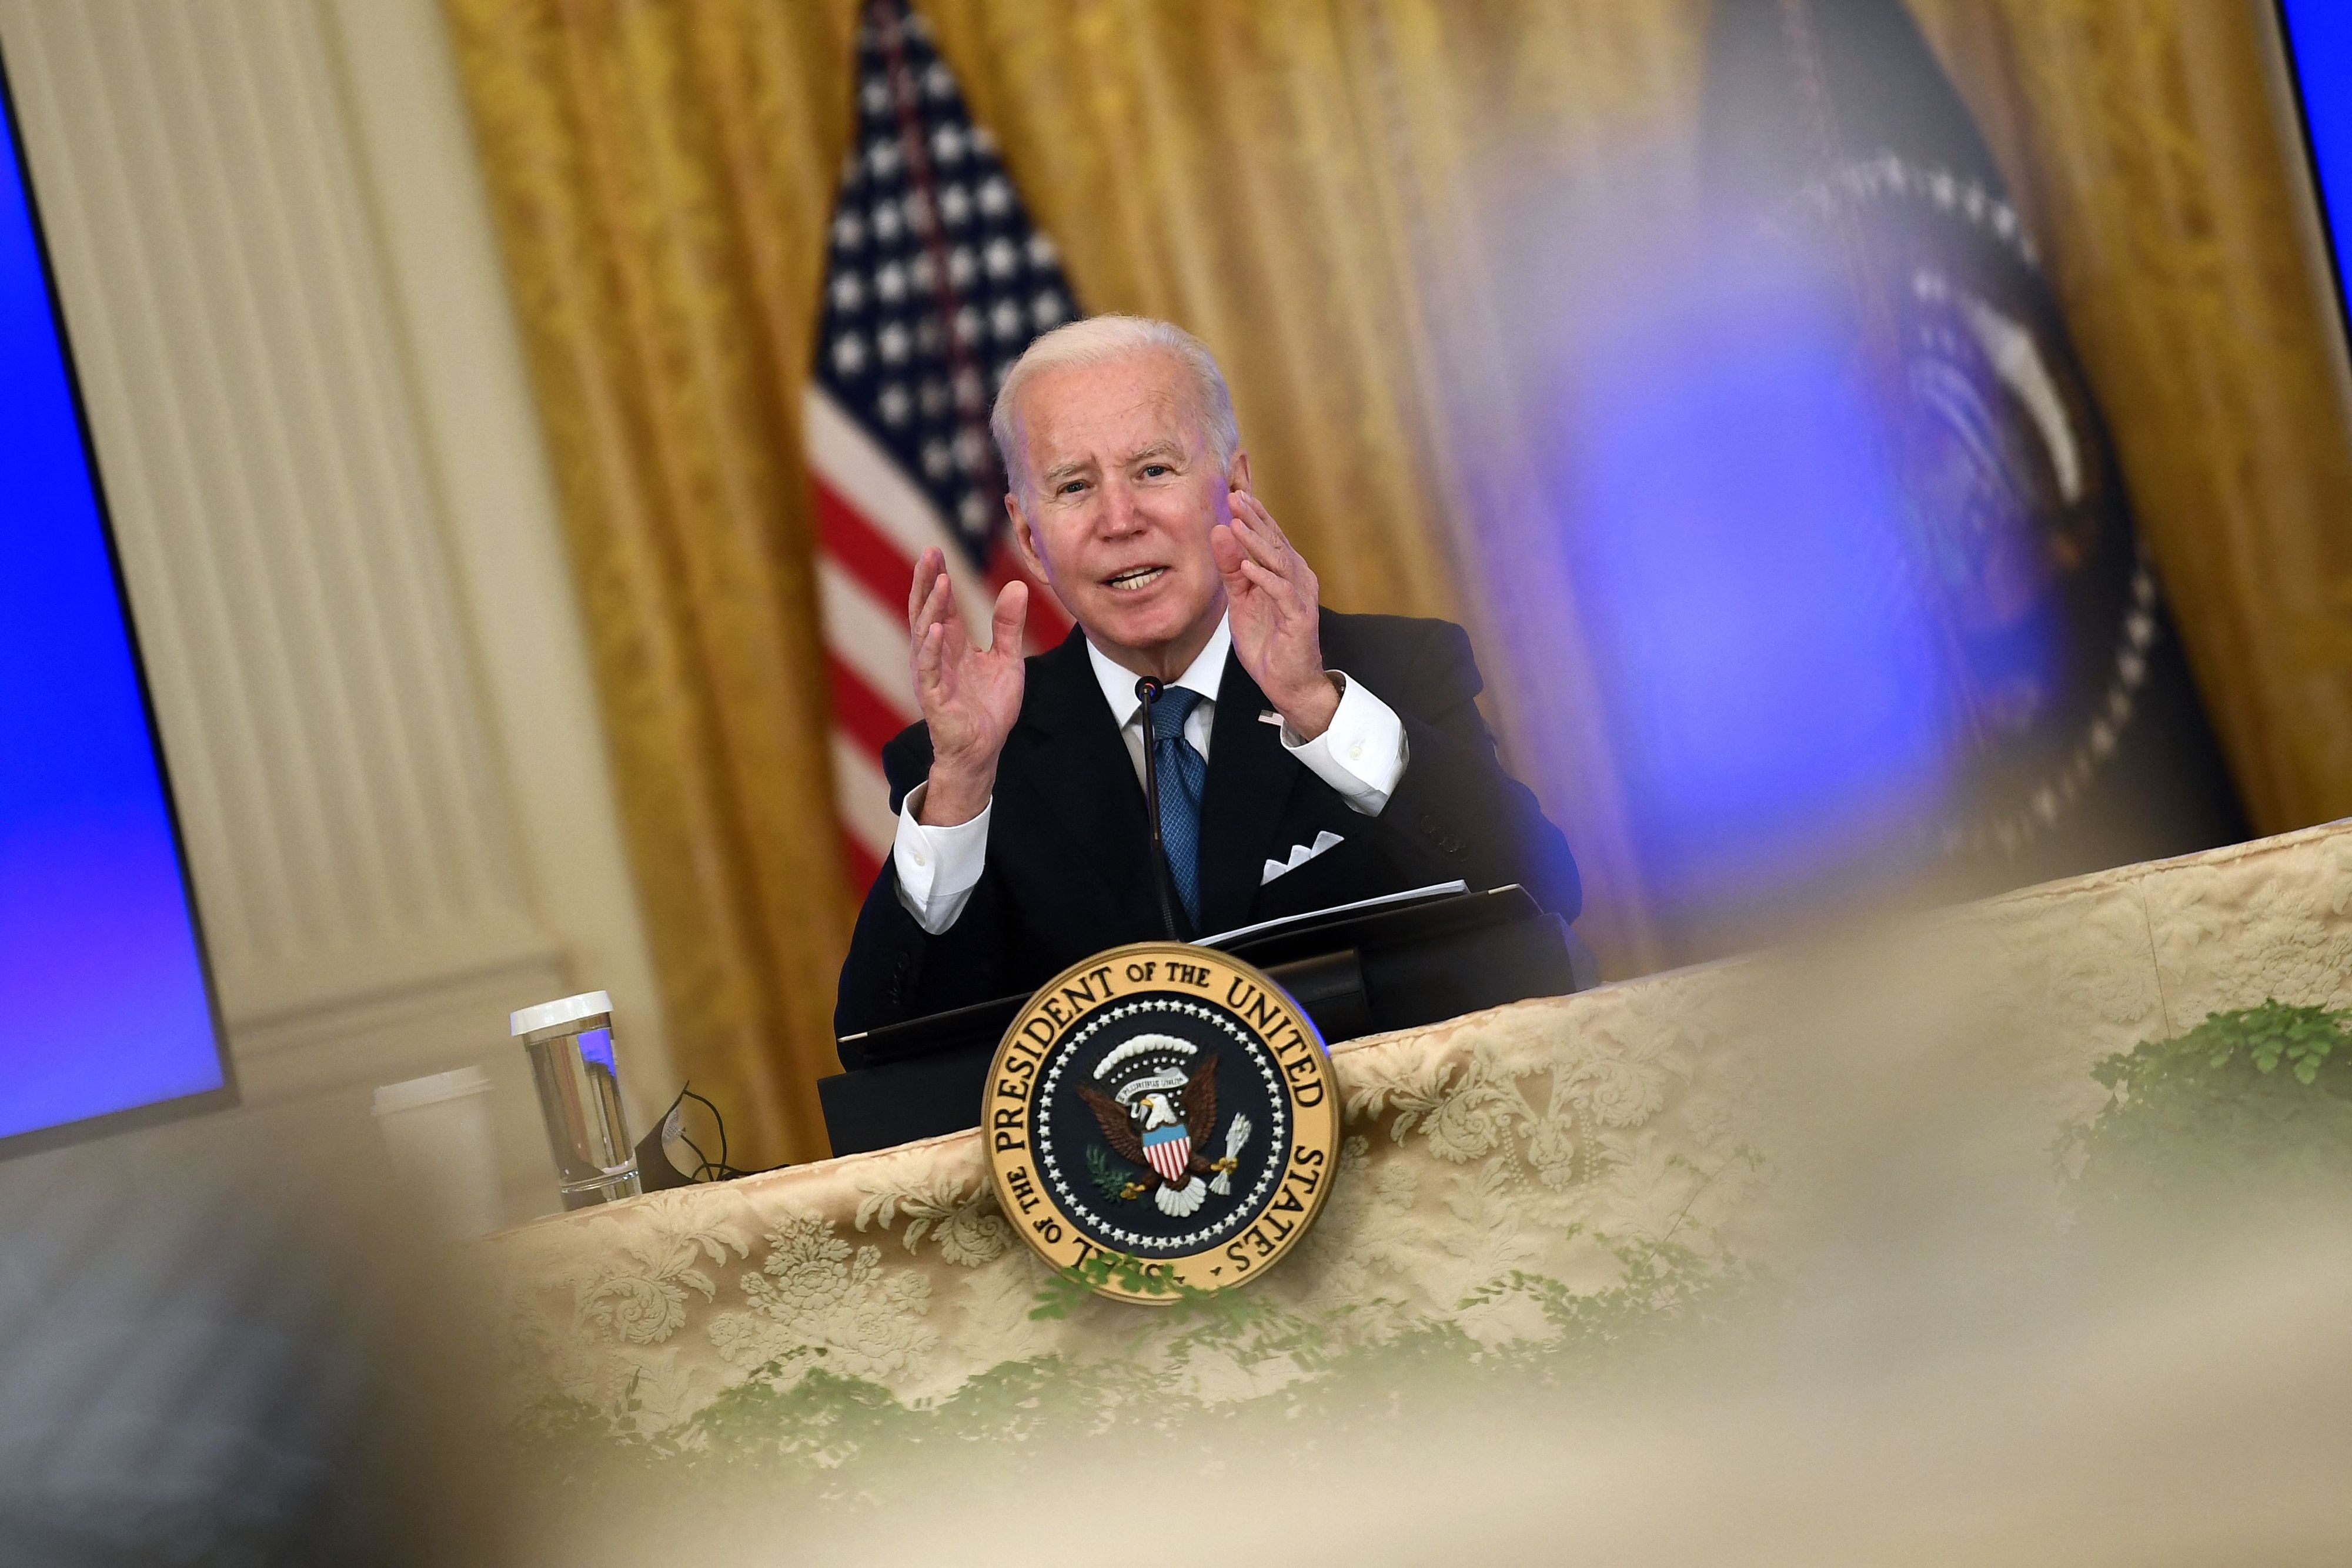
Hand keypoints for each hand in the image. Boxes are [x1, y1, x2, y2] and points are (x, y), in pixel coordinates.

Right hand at [908, 548, 1026, 824]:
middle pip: (926, 610)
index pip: (941, 604)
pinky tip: (935, 628)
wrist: (984, 749)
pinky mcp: (934, 696)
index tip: (936, 549)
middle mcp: (936, 654)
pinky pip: (928, 668)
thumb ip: (1008, 625)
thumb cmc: (989, 706)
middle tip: (929, 552)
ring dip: (931, 607)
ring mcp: (932, 674)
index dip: (937, 577)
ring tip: (939, 581)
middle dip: (926, 582)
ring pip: (924, 634)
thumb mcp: (1007, 659)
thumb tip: (1017, 586)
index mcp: (951, 643)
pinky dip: (930, 647)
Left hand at [1212, 491, 1338, 738]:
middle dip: (1254, 518)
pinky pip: (1281, 592)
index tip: (1234, 491)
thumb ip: (1232, 568)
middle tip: (1235, 495)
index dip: (1254, 514)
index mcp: (1285, 571)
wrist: (1289, 682)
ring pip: (1278, 561)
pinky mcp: (1299, 617)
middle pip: (1275, 541)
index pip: (1269, 536)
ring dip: (1256, 541)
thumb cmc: (1268, 641)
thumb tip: (1219, 532)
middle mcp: (1297, 577)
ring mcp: (1300, 596)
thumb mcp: (1241, 600)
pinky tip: (1246, 567)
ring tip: (1236, 523)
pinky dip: (1264, 578)